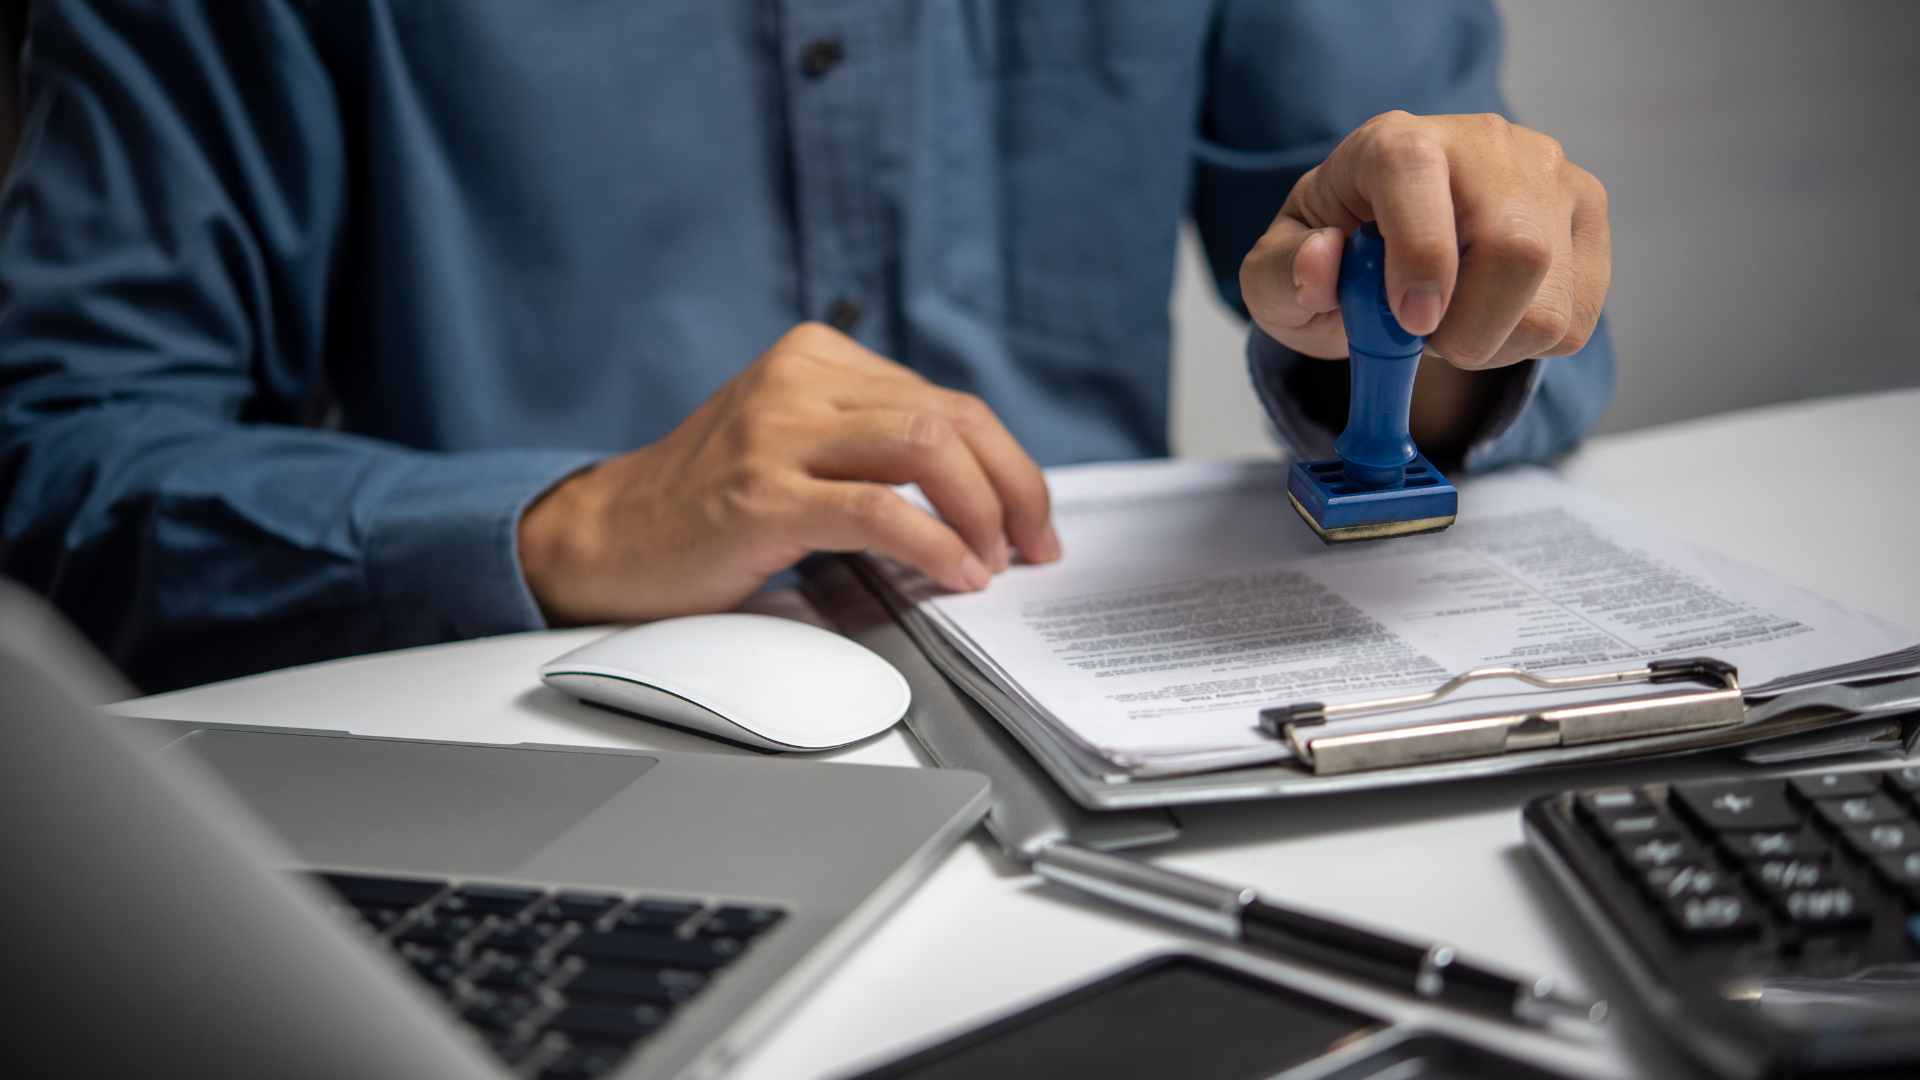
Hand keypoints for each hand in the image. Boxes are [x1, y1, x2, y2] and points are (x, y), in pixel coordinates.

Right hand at [517, 323, 1060, 625]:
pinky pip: (878, 511)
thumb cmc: (706, 504)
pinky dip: (934, 545)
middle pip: (953, 419)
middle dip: (1015, 488)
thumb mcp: (794, 443)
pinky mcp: (761, 497)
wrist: (606, 540)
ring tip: (991, 562)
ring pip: (928, 450)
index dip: (1009, 464)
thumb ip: (870, 443)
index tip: (1032, 518)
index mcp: (816, 358)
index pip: (948, 401)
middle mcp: (798, 380)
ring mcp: (776, 435)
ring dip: (982, 513)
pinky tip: (954, 574)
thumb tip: (980, 490)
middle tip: (1033, 545)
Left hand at [1240, 112, 1608, 371]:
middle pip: (1514, 246)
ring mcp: (1548, 176)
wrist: (1392, 253)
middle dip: (1466, 327)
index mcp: (1393, 143)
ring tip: (1450, 323)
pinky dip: (1523, 345)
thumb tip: (1323, 262)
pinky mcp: (1587, 217)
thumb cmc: (1335, 259)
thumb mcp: (1276, 276)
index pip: (1416, 173)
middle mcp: (1482, 143)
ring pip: (1549, 299)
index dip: (1419, 255)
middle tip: (1424, 339)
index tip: (1410, 321)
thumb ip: (1281, 274)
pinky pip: (1574, 320)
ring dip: (1490, 343)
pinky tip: (1489, 317)